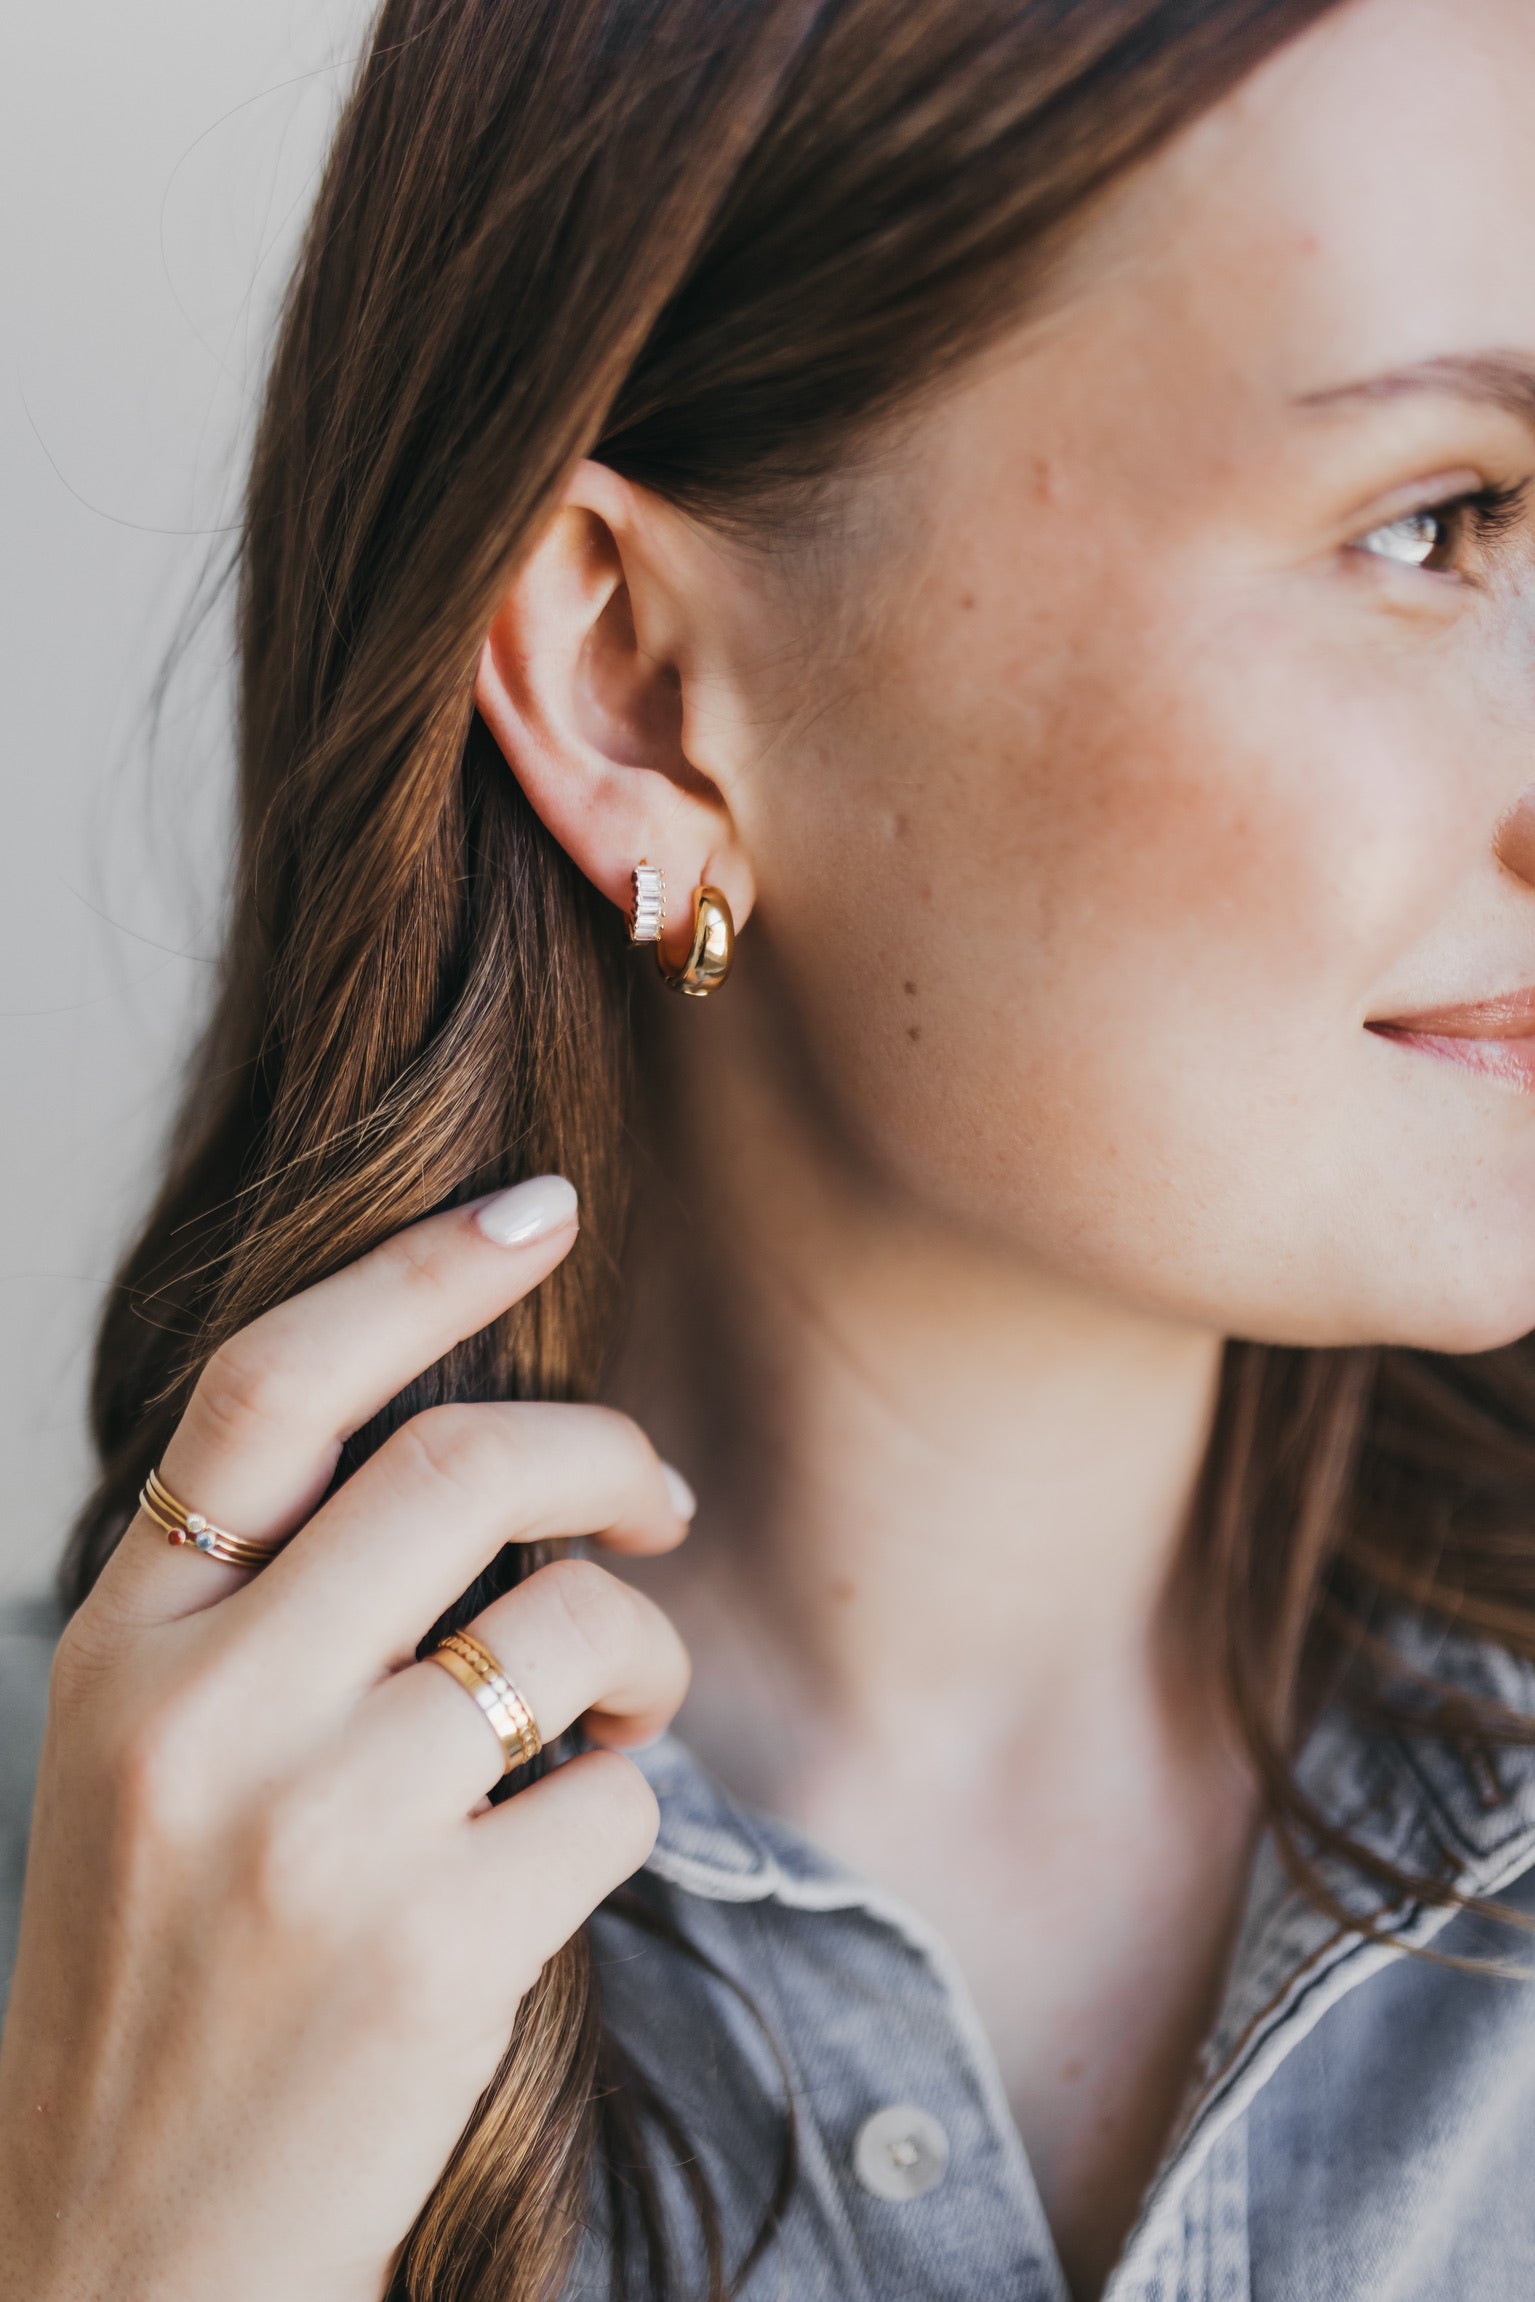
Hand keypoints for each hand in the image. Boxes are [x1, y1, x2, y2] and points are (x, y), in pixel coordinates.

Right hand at [0, 1179, 691, 2301]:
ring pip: (569, 1625)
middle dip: (602, 1455)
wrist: (124, 2253)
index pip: (271, 1385)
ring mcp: (318, 1835)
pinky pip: (616, 1799)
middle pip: (460, 1468)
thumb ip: (265, 1598)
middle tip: (654, 1498)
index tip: (541, 1205)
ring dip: (640, 1645)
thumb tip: (483, 1452)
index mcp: (125, 1644)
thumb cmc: (170, 1973)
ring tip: (617, 1708)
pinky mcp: (434, 1953)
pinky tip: (573, 1845)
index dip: (421, 1268)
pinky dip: (630, 1800)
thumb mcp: (149, 1752)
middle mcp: (206, 1715)